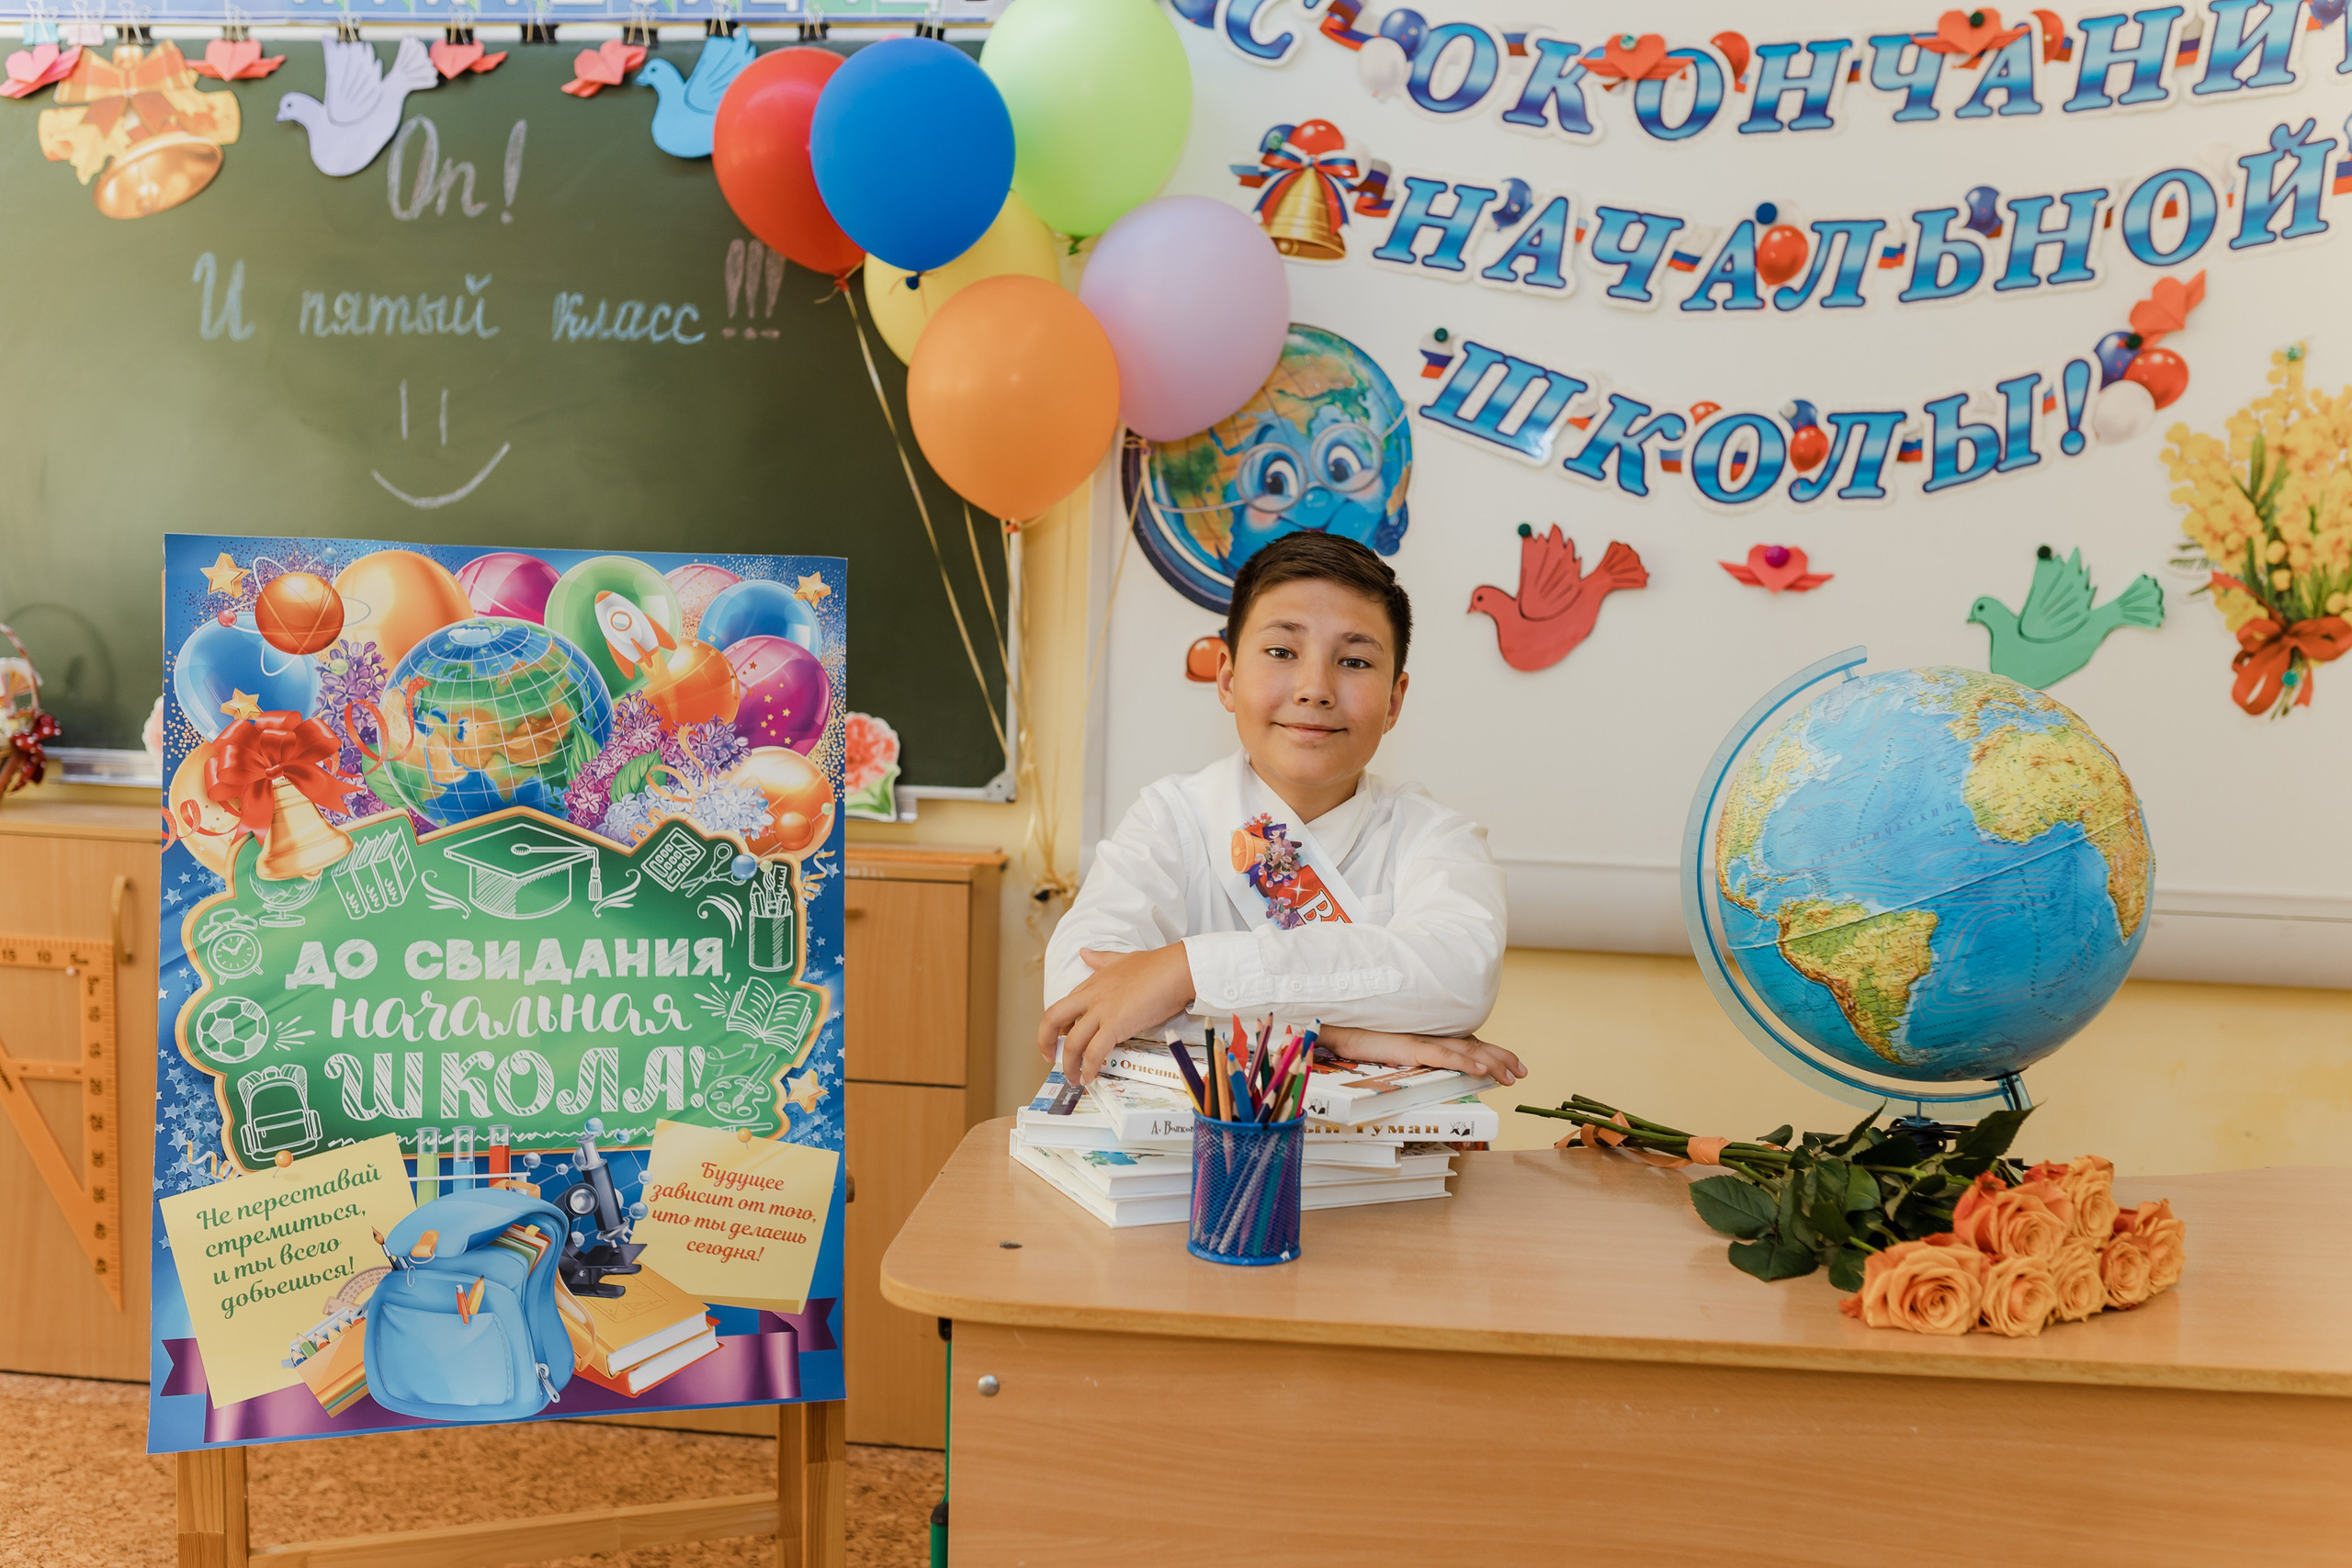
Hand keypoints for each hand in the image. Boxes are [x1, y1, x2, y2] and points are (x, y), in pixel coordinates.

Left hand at [1037, 945, 1197, 1085]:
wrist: (1176, 971)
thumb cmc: (1156, 966)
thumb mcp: (1121, 959)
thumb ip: (1100, 959)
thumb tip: (1084, 952)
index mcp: (1092, 983)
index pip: (1064, 1005)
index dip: (1057, 1025)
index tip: (1059, 1038)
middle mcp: (1091, 996)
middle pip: (1053, 1019)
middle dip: (1045, 1041)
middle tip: (1050, 1058)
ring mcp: (1101, 1011)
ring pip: (1073, 1042)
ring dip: (1069, 1065)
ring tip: (1073, 1079)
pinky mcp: (1115, 1025)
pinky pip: (1094, 1053)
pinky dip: (1089, 1069)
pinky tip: (1090, 1077)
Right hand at [1315, 1026, 1527, 1085]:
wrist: (1332, 1022)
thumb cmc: (1354, 1034)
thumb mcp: (1386, 1048)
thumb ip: (1406, 1054)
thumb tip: (1418, 1069)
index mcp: (1424, 1032)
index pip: (1464, 1042)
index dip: (1489, 1052)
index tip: (1510, 1065)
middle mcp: (1426, 1032)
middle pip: (1471, 1044)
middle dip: (1500, 1057)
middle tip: (1522, 1072)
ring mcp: (1418, 1038)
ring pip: (1464, 1050)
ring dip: (1491, 1062)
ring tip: (1511, 1076)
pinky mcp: (1408, 1046)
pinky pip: (1442, 1056)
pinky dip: (1463, 1062)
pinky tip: (1481, 1071)